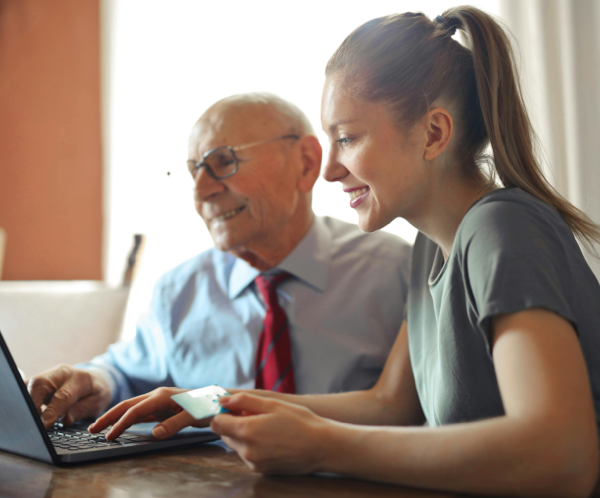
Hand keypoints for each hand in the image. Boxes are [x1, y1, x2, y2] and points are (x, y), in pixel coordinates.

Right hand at [27, 365, 111, 428]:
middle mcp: (62, 373)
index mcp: (80, 378)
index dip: (52, 411)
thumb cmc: (96, 392)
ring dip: (26, 402)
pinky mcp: (39, 381)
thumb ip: (82, 410)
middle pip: (40, 384)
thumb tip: (66, 419)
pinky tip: (26, 413)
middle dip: (32, 404)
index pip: (63, 395)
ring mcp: (49, 375)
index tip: (44, 425)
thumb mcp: (97, 403)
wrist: (95, 380)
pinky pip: (26, 388)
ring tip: (29, 419)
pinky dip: (24, 400)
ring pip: (29, 384)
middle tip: (33, 423)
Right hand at [88, 387, 210, 439]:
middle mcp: (157, 396)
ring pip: (131, 408)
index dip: (121, 424)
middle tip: (92, 430)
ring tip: (100, 428)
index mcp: (162, 396)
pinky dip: (127, 419)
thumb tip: (154, 434)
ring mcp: (158, 401)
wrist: (218, 400)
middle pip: (127, 405)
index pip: (135, 411)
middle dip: (109, 417)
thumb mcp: (193, 416)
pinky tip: (120, 425)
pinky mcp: (161, 407)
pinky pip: (140, 413)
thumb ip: (174, 424)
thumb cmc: (207, 406)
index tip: (109, 436)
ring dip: (115, 417)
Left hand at [210, 393, 330, 474]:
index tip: (234, 407)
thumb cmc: (300, 422)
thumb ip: (243, 401)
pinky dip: (253, 445)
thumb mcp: (272, 404)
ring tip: (267, 427)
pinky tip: (271, 439)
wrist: (321, 447)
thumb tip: (223, 400)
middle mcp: (246, 450)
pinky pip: (247, 455)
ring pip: (236, 445)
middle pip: (225, 434)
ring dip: (244, 435)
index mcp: (246, 431)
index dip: (223, 412)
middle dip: (234, 423)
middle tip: (255, 414)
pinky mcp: (260, 470)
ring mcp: (253, 463)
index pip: (216, 423)